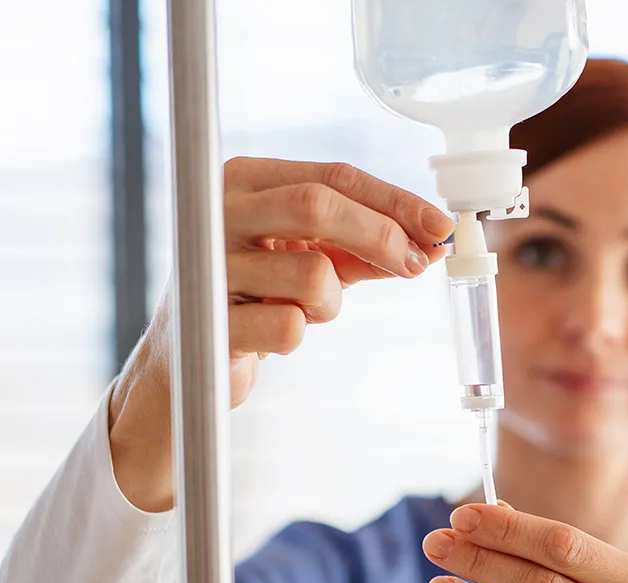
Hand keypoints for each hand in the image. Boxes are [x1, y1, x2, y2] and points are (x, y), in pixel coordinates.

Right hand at [218, 157, 451, 406]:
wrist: (188, 360)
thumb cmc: (257, 298)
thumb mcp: (311, 260)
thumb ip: (364, 247)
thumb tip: (429, 242)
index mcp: (245, 182)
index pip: (333, 177)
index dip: (394, 201)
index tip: (439, 225)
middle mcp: (219, 211)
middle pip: (318, 205)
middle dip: (381, 236)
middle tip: (416, 265)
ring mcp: (210, 265)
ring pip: (313, 275)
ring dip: (330, 304)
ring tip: (303, 311)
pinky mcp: (209, 322)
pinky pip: (290, 328)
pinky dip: (297, 337)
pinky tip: (270, 337)